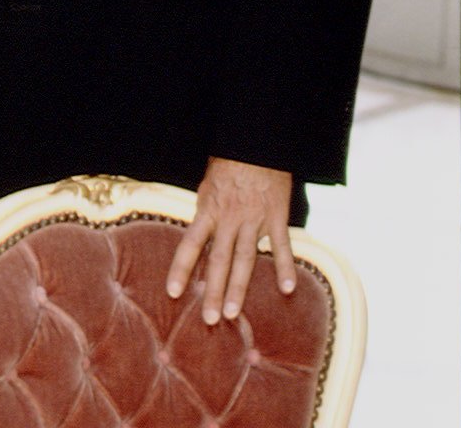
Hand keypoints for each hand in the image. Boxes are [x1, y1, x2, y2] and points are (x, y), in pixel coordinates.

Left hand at [166, 157, 294, 324]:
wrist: (255, 140)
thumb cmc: (229, 161)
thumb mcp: (208, 185)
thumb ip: (206, 212)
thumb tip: (199, 236)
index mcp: (209, 209)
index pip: (191, 244)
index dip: (182, 269)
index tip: (173, 292)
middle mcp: (230, 218)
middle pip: (220, 260)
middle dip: (214, 291)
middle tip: (209, 319)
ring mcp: (254, 219)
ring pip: (246, 259)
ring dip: (240, 288)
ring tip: (234, 313)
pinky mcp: (276, 216)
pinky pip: (281, 245)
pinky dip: (284, 266)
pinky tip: (287, 288)